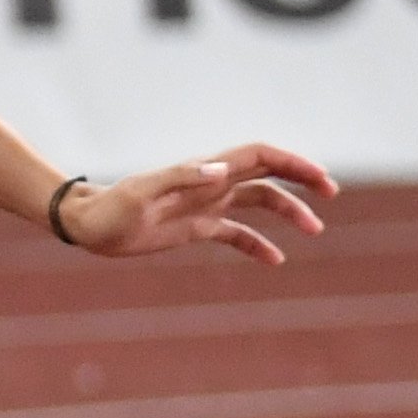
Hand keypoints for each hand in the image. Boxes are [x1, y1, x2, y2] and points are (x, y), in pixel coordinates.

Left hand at [56, 145, 334, 263]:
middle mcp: (211, 183)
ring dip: (288, 213)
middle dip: (301, 179)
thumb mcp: (142, 192)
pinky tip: (276, 260)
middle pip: (267, 174)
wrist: (86, 226)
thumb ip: (180, 177)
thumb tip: (221, 169)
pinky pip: (235, 233)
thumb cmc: (110, 207)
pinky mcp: (196, 227)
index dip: (292, 163)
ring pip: (258, 203)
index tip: (320, 179)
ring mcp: (206, 205)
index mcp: (204, 171)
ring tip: (314, 231)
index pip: (259, 156)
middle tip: (330, 195)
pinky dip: (257, 244)